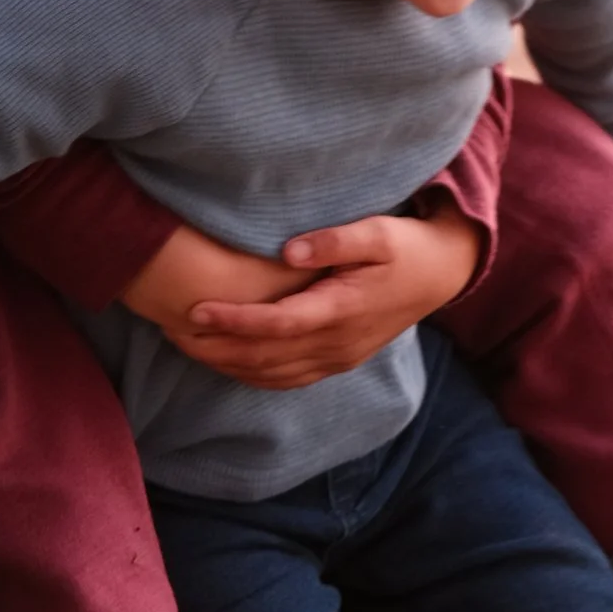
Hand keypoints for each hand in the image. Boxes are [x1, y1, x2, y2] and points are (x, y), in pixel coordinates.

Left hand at [122, 210, 481, 391]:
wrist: (442, 275)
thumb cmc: (406, 247)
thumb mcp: (378, 232)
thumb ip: (334, 241)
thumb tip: (288, 250)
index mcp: (342, 309)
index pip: (277, 324)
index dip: (234, 321)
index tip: (194, 311)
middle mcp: (337, 343)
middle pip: (264, 356)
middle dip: (215, 347)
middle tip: (170, 330)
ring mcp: (338, 358)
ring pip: (271, 374)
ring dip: (226, 364)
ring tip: (186, 345)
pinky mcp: (338, 361)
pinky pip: (286, 379)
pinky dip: (251, 374)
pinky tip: (226, 362)